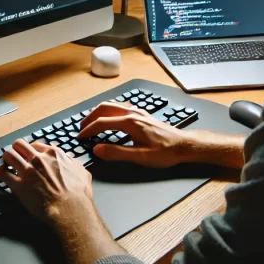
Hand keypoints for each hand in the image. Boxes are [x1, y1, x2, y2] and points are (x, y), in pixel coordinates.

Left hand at [0, 139, 96, 226]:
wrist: (71, 210)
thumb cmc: (78, 195)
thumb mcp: (82, 172)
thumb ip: (73, 162)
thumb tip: (70, 158)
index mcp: (54, 154)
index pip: (36, 145)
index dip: (30, 151)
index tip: (28, 156)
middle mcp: (38, 159)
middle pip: (19, 145)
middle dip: (16, 150)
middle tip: (14, 158)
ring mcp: (27, 171)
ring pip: (8, 155)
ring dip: (5, 160)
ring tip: (4, 165)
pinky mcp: (19, 185)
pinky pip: (2, 173)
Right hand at [77, 102, 193, 167]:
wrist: (184, 145)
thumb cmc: (165, 152)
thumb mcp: (140, 157)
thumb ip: (117, 153)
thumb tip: (97, 149)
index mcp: (130, 122)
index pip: (102, 123)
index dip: (88, 130)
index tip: (79, 137)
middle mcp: (133, 113)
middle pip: (104, 108)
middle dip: (90, 117)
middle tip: (81, 128)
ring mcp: (138, 112)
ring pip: (112, 105)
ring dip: (99, 112)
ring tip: (91, 123)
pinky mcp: (142, 115)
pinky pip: (120, 108)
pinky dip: (109, 112)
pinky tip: (109, 120)